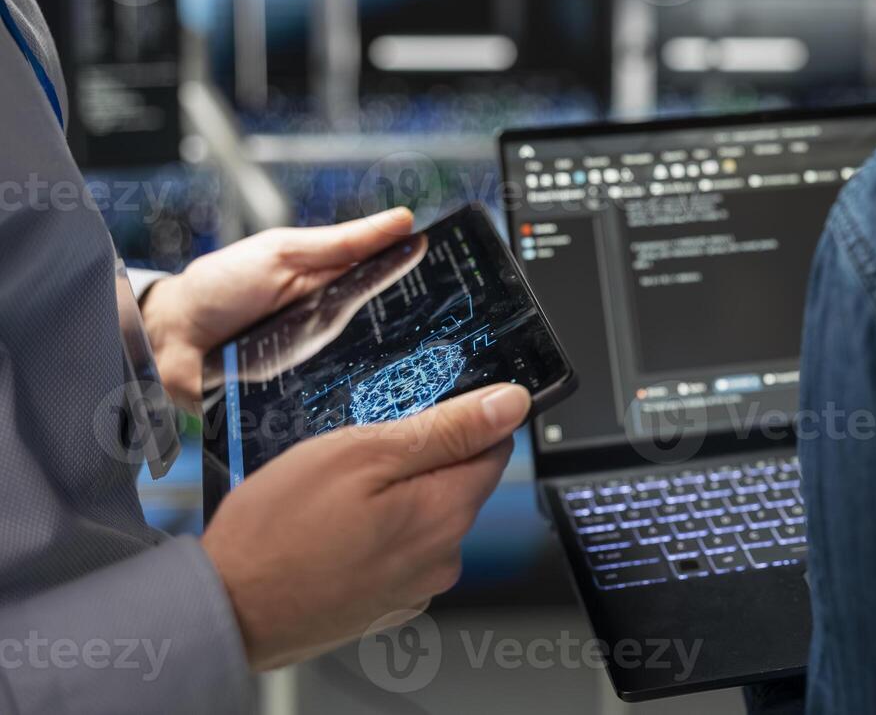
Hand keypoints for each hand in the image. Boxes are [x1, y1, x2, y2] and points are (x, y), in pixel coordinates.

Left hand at [141, 208, 415, 410]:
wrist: (168, 339)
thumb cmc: (222, 286)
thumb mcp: (285, 252)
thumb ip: (343, 242)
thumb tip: (404, 219)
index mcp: (333, 285)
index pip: (385, 277)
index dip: (412, 268)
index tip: (442, 254)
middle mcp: (333, 324)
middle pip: (386, 326)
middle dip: (413, 321)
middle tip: (444, 311)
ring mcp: (319, 362)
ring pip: (368, 365)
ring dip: (387, 363)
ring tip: (418, 352)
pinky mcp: (303, 395)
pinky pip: (337, 396)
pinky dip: (352, 394)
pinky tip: (376, 396)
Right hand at [202, 382, 530, 670]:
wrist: (225, 609)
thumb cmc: (280, 530)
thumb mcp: (361, 453)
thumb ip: (446, 429)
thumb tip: (510, 405)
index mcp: (447, 511)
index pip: (495, 446)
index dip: (464, 419)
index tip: (424, 411)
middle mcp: (444, 556)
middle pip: (460, 481)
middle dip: (422, 457)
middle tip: (360, 454)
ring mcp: (417, 585)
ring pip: (427, 514)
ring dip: (397, 496)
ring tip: (338, 496)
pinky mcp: (389, 604)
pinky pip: (400, 549)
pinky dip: (378, 532)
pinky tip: (335, 528)